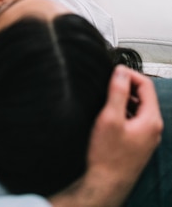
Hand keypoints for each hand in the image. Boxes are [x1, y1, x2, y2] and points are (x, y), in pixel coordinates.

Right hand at [50, 65, 162, 206]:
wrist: (104, 185)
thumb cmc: (107, 157)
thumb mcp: (110, 118)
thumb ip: (118, 92)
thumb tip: (121, 72)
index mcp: (151, 120)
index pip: (146, 84)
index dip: (129, 74)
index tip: (114, 71)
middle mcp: (152, 129)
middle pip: (143, 95)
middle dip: (126, 85)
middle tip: (108, 83)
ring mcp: (146, 137)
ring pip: (138, 108)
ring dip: (124, 99)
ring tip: (106, 98)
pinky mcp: (137, 144)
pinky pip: (133, 120)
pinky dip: (123, 112)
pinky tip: (108, 116)